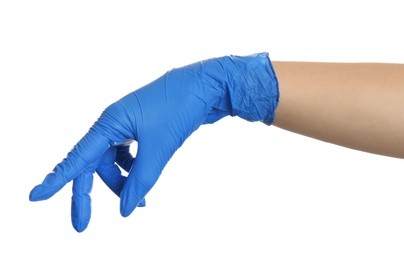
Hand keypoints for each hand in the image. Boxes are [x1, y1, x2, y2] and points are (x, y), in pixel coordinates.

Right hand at [29, 52, 278, 231]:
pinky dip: (133, 171)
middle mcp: (114, 123)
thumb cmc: (180, 107)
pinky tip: (143, 182)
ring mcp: (129, 125)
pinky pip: (128, 155)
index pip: (77, 157)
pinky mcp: (143, 128)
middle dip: (88, 194)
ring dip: (120, 183)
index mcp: (110, 123)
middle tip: (83, 225)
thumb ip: (141, 181)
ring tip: (138, 202)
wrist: (206, 85)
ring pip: (113, 162)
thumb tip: (127, 210)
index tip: (35, 197)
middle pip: (92, 164)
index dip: (57, 180)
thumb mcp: (159, 149)